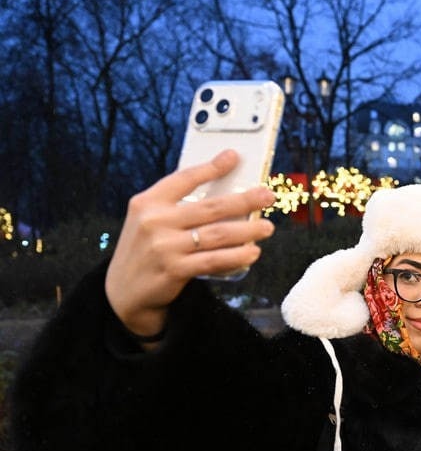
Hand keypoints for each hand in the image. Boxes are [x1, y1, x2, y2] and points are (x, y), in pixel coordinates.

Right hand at [104, 150, 275, 339]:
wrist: (122, 293)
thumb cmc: (146, 252)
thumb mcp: (149, 222)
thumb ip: (176, 208)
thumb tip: (224, 198)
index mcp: (147, 203)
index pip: (183, 179)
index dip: (211, 168)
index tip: (233, 157)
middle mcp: (154, 222)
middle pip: (210, 207)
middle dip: (244, 201)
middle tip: (267, 196)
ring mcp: (164, 247)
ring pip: (217, 234)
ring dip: (248, 230)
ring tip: (267, 227)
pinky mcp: (174, 270)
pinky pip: (214, 260)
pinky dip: (237, 256)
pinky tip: (252, 252)